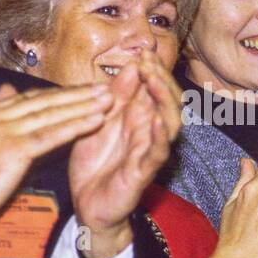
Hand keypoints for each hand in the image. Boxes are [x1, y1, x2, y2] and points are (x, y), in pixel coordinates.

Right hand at [0, 82, 112, 232]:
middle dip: (78, 94)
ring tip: (108, 100)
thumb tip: (8, 90)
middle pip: (45, 100)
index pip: (31, 98)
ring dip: (83, 106)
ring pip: (52, 114)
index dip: (60, 94)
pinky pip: (52, 134)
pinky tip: (96, 121)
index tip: (84, 90)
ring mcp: (4, 130)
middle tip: (105, 87)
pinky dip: (76, 126)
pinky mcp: (13, 149)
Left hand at [68, 51, 180, 257]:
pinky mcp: (143, 172)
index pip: (153, 86)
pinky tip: (157, 119)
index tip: (143, 53)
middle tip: (148, 62)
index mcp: (137, 117)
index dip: (152, 68)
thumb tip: (130, 66)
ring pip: (170, 122)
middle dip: (161, 78)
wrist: (87, 205)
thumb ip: (113, 97)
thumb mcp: (96, 122)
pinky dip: (160, 135)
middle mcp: (148, 131)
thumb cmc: (94, 163)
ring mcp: (148, 151)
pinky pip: (158, 152)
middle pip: (169, 99)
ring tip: (154, 82)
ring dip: (165, 100)